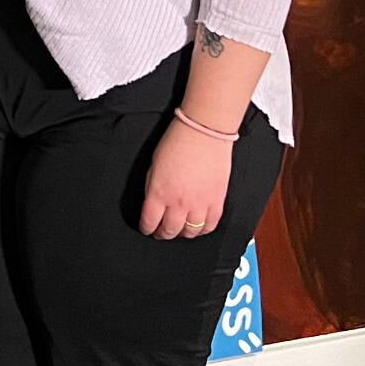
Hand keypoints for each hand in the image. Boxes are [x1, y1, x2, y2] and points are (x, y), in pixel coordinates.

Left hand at [140, 121, 233, 239]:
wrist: (204, 132)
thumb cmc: (177, 142)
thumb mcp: (154, 166)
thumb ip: (152, 188)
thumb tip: (152, 204)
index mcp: (159, 193)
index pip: (150, 222)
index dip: (147, 228)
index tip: (147, 228)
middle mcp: (179, 203)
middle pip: (169, 231)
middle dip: (163, 234)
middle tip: (161, 232)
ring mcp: (200, 204)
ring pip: (190, 232)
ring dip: (183, 233)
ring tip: (180, 229)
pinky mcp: (217, 201)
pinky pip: (210, 225)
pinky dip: (203, 230)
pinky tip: (198, 226)